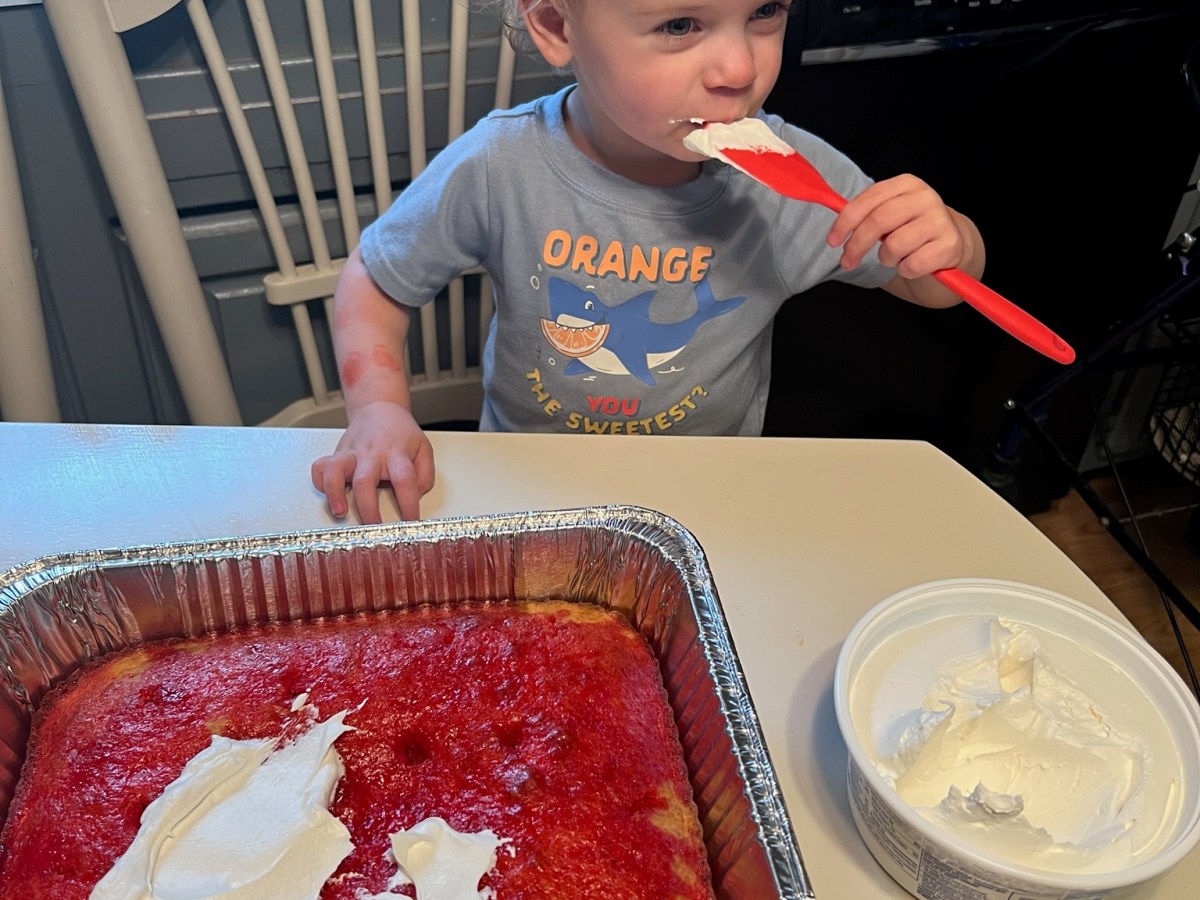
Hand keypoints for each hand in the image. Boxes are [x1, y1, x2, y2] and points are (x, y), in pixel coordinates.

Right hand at [311, 400, 434, 523]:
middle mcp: (371, 454)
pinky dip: (319, 481)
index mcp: (396, 453)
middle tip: (374, 526)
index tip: (411, 521)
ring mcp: (351, 454)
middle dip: (368, 507)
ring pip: (336, 471)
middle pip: (365, 480)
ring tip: (340, 511)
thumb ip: (424, 474)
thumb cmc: (400, 432)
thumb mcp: (423, 448)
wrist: (379, 408)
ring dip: (335, 492)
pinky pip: (321, 467)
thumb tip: (416, 496)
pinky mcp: (337, 454)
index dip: (408, 503)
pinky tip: (327, 494)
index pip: (405, 479)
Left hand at [828, 174, 969, 279]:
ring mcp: (940, 220)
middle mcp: (925, 198)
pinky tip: (913, 263)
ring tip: (895, 256)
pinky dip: (906, 270)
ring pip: (894, 246)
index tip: (832, 241)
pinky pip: (912, 265)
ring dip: (887, 258)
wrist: (950, 240)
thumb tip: (835, 230)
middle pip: (878, 221)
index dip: (845, 222)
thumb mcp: (889, 212)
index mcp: (906, 184)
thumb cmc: (910, 227)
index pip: (868, 200)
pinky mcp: (949, 244)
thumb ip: (865, 214)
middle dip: (856, 245)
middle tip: (848, 261)